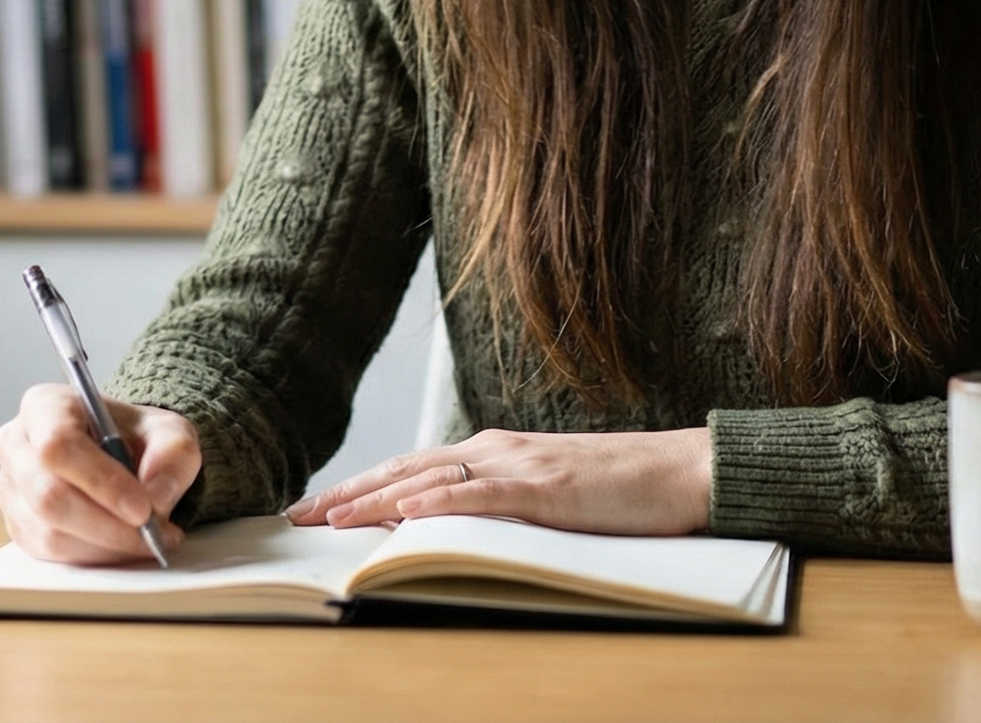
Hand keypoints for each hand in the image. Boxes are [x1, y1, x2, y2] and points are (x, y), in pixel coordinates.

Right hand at [0, 383, 200, 564]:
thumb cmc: (135, 437)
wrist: (119, 454)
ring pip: (49, 532)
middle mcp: (15, 444)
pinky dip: (93, 557)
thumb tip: (155, 500)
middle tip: (153, 535)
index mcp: (44, 406)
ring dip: (105, 546)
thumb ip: (172, 456)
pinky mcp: (16, 524)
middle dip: (107, 525)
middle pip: (49, 496)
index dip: (100, 481)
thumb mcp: (169, 432)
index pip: (58, 444)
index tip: (142, 508)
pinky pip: (50, 553)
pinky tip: (122, 545)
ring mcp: (10, 488)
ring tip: (147, 540)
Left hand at [284, 427, 712, 535]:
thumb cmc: (622, 490)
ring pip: (426, 481)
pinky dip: (434, 505)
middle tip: (297, 514)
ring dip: (372, 500)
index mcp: (495, 452)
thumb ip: (500, 506)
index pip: (411, 469)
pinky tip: (402, 515)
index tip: (318, 506)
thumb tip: (450, 529)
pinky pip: (476, 497)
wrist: (683, 470)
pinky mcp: (542, 488)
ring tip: (327, 517)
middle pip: (403, 471)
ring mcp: (517, 465)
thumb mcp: (548, 496)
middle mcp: (495, 450)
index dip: (360, 487)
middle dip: (346, 493)